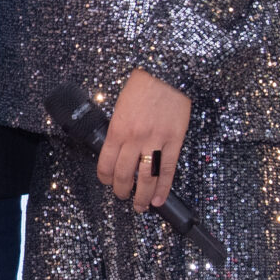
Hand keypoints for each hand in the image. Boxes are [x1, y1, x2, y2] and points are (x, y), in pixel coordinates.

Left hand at [99, 68, 189, 212]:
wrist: (166, 73)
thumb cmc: (142, 85)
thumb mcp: (120, 107)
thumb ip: (118, 129)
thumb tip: (116, 149)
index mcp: (117, 129)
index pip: (105, 164)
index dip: (104, 178)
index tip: (106, 182)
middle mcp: (134, 138)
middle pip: (124, 174)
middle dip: (121, 190)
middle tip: (122, 196)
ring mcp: (155, 141)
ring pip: (145, 178)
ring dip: (141, 196)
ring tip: (140, 206)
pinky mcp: (174, 141)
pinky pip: (167, 170)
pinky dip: (163, 187)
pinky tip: (158, 198)